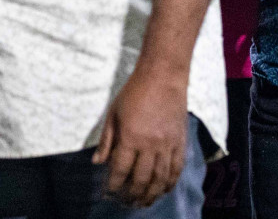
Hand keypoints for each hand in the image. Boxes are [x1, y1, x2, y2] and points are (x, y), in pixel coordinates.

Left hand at [93, 65, 187, 207]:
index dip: (113, 186)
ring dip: (151, 194)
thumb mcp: (113, 113)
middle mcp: (150, 145)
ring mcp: (167, 144)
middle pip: (141, 180)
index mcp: (130, 137)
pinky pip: (176, 168)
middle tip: (126, 203)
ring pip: (160, 179)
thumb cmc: (134, 91)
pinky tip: (164, 190)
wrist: (164, 75)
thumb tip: (97, 163)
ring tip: (143, 203)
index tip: (108, 193)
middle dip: (131, 195)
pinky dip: (170, 182)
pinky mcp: (180, 141)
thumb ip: (106, 140)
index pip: (120, 170)